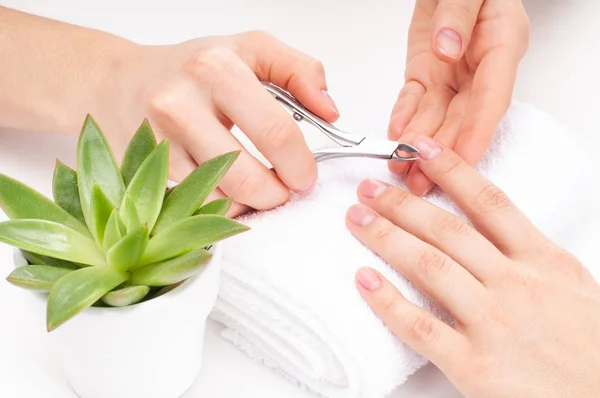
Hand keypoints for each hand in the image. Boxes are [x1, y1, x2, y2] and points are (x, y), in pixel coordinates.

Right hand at [109, 31, 339, 215]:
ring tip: (258, 187)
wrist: (121, 82)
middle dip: (277, 194)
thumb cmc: (192, 67)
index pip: (276, 133)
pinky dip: (222, 206)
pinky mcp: (148, 168)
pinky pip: (197, 204)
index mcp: (217, 68)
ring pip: (221, 198)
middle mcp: (181, 103)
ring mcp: (160, 140)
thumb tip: (330, 112)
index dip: (300, 165)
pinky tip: (228, 188)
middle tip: (284, 190)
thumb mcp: (251, 49)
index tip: (306, 175)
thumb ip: (300, 72)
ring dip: (250, 203)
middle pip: (247, 177)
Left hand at [346, 137, 599, 396]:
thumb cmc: (590, 347)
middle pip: (447, 230)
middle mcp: (515, 284)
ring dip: (386, 236)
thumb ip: (530, 256)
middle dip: (402, 203)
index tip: (420, 148)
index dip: (450, 170)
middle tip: (369, 188)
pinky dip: (388, 302)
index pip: (488, 202)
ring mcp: (493, 323)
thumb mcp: (571, 286)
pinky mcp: (474, 366)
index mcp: (541, 261)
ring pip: (429, 266)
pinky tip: (364, 280)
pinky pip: (422, 327)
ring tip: (357, 218)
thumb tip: (489, 230)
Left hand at [389, 0, 528, 195]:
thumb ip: (459, 14)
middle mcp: (479, 67)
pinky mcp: (427, 70)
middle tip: (421, 181)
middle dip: (441, 152)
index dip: (477, 133)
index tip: (463, 161)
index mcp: (502, 45)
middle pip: (461, 116)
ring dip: (418, 143)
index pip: (492, 98)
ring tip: (401, 168)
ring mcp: (452, 72)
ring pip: (436, 114)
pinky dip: (403, 116)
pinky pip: (415, 98)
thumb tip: (448, 48)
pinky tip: (394, 135)